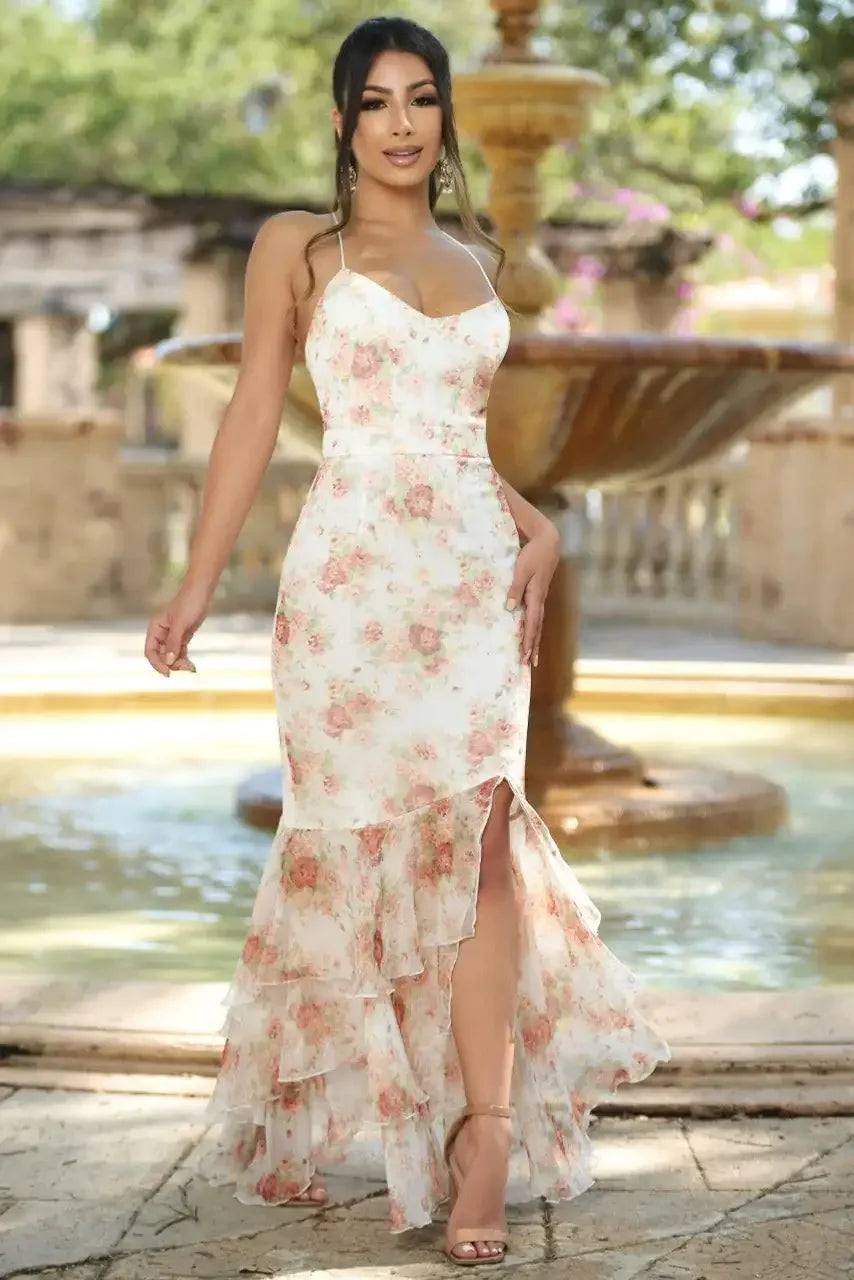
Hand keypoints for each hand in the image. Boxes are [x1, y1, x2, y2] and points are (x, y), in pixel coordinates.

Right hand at [143, 581, 210, 676]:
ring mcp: (172, 636)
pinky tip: (191, 664)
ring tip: (190, 667)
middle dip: (171, 663)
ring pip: (171, 655)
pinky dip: (184, 658)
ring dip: (179, 663)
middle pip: (161, 656)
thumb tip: (168, 661)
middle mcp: (161, 633)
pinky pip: (180, 652)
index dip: (157, 663)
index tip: (167, 672)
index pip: (150, 651)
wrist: (202, 593)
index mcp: (155, 628)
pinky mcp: (182, 636)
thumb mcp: (180, 624)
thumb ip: (173, 643)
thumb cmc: (189, 603)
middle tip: (186, 668)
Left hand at [505, 523, 559, 666]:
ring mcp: (540, 598)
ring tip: (531, 656)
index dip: (527, 640)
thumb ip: (515, 588)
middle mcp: (539, 600)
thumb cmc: (533, 555)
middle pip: (536, 628)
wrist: (548, 543)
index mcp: (535, 596)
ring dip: (534, 640)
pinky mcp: (538, 594)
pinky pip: (536, 616)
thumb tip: (509, 608)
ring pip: (537, 623)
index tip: (524, 655)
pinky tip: (529, 634)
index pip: (531, 623)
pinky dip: (533, 628)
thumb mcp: (521, 570)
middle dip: (532, 646)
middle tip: (528, 664)